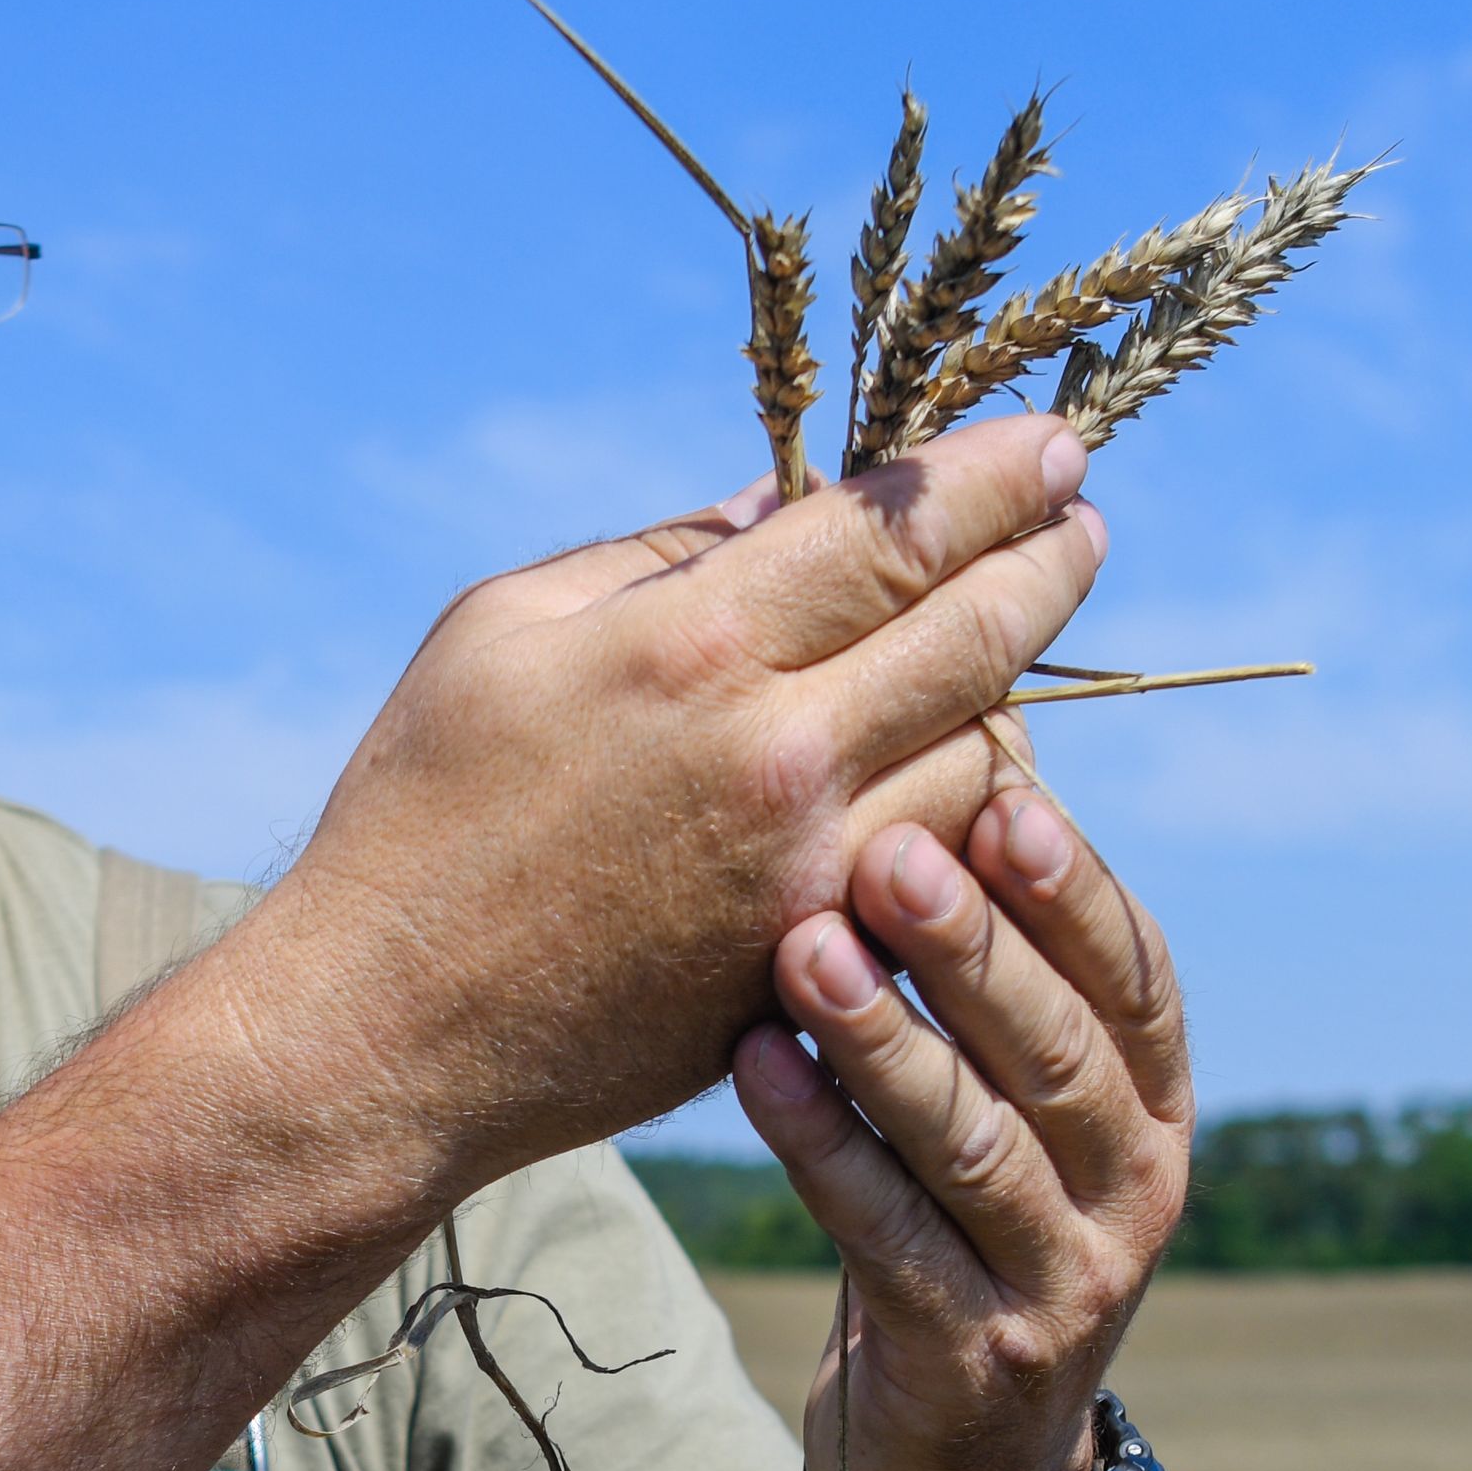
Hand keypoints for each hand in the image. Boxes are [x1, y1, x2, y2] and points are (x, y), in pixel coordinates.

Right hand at [232, 418, 1109, 1187]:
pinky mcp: (818, 968)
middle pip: (980, 632)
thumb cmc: (420, 811)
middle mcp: (779, 756)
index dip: (996, 474)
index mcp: (695, 644)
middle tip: (1081, 520)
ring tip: (1006, 645)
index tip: (1055, 439)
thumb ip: (655, 553)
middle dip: (1050, 558)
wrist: (390, 1032)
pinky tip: (958, 767)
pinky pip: (947, 866)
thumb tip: (780, 501)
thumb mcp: (500, 631)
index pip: (899, 527)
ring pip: (989, 756)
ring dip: (1011, 692)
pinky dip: (970, 808)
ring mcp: (812, 876)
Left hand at [732, 771, 1191, 1470]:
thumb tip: (964, 746)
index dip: (1070, 885)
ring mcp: (1064, 1280)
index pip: (1135, 973)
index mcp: (1155, 1101)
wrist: (961, 1464)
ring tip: (803, 951)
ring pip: (974, 1143)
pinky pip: (888, 1234)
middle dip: (971, 945)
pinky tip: (754, 1068)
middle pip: (1057, 1049)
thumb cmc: (965, 1222)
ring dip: (884, 1041)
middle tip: (881, 850)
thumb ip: (998, 965)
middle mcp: (1134, 1185)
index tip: (1000, 787)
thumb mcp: (1008, 1099)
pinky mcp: (971, 1354)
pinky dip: (821, 1147)